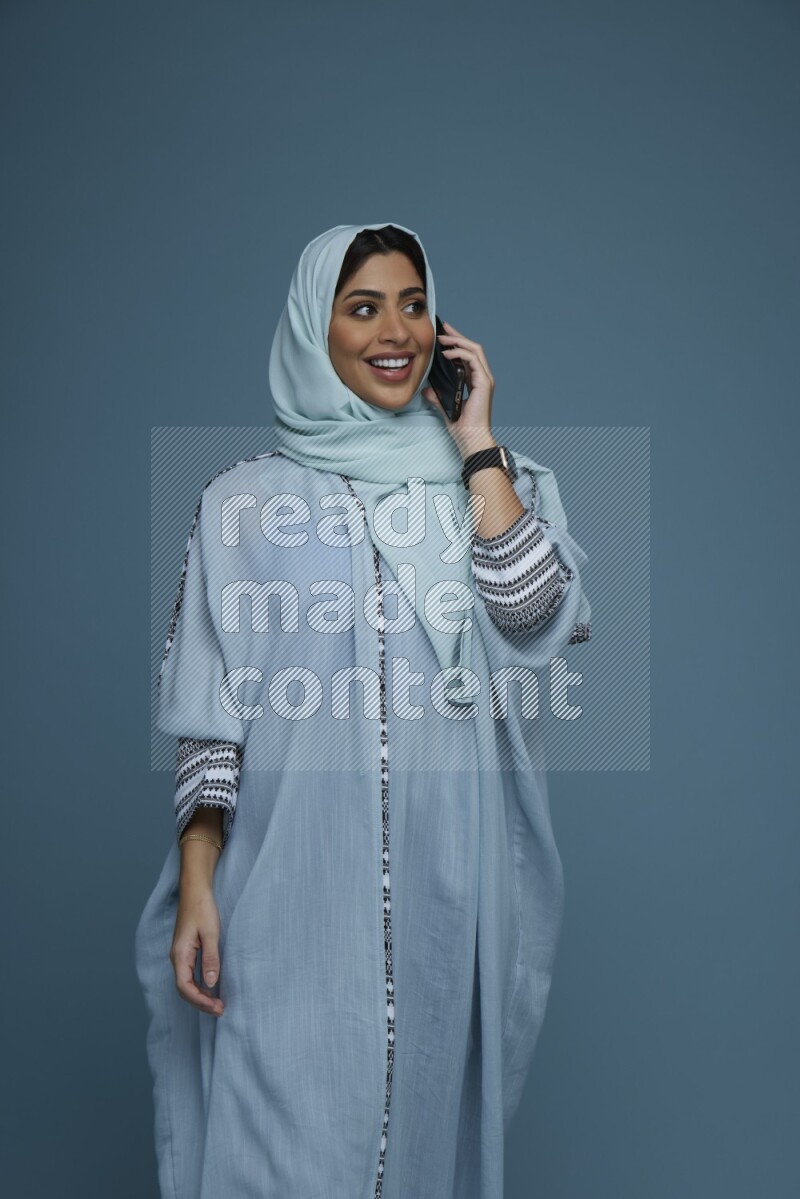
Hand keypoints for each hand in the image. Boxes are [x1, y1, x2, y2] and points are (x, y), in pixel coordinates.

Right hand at [170, 884, 225, 1016]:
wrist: (194, 890)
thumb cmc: (202, 908)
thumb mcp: (211, 933)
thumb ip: (211, 958)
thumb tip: (211, 984)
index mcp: (180, 955)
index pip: (184, 987)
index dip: (200, 1001)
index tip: (216, 1007)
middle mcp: (176, 958)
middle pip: (184, 990)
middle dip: (201, 1003)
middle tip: (221, 1009)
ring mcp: (180, 955)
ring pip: (186, 984)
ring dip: (200, 996)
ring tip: (217, 1003)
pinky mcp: (185, 951)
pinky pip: (189, 975)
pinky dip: (199, 985)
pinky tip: (211, 988)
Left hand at [421, 319, 495, 457]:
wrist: (471, 439)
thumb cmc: (462, 428)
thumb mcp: (446, 408)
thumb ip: (438, 397)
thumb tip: (426, 389)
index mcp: (476, 383)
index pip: (468, 356)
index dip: (456, 344)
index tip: (443, 336)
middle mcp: (483, 378)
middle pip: (472, 348)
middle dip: (457, 336)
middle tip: (443, 327)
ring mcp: (485, 379)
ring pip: (475, 350)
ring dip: (458, 341)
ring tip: (443, 337)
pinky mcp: (484, 382)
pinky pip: (473, 360)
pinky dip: (460, 353)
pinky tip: (447, 354)